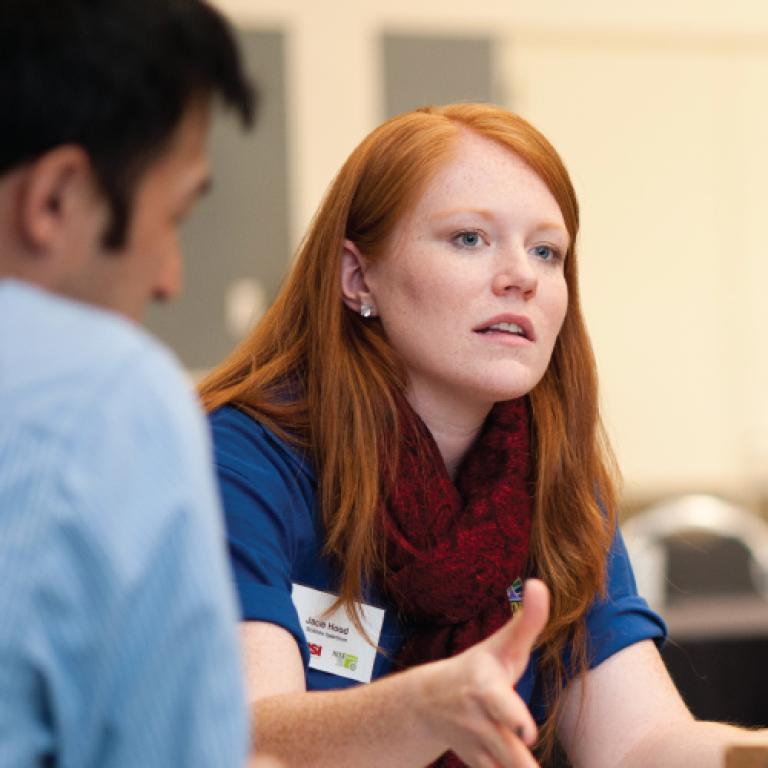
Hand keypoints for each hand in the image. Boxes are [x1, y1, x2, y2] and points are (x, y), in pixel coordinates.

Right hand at [418, 579, 549, 767]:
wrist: (428, 702)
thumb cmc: (479, 669)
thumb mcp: (501, 645)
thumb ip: (527, 620)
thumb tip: (539, 583)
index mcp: (485, 687)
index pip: (499, 703)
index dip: (514, 717)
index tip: (527, 730)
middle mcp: (478, 718)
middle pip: (508, 751)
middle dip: (521, 762)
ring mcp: (477, 746)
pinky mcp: (478, 764)